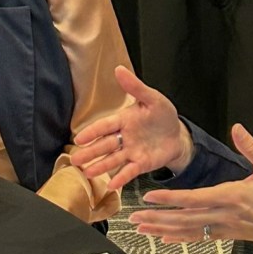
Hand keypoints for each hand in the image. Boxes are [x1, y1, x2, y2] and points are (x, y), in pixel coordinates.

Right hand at [71, 66, 193, 189]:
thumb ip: (135, 87)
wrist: (177, 134)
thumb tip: (119, 69)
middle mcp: (124, 137)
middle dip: (90, 152)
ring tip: (87, 172)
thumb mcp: (152, 98)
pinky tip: (111, 185)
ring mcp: (131, 151)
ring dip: (100, 166)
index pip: (105, 126)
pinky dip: (121, 178)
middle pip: (104, 145)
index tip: (79, 138)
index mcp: (124, 120)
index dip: (92, 132)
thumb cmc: (163, 115)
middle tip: (75, 159)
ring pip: (113, 159)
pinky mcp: (141, 164)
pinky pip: (129, 171)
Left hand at [130, 124, 252, 250]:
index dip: (170, 198)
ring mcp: (225, 227)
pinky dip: (181, 238)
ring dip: (163, 230)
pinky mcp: (228, 235)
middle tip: (133, 218)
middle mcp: (224, 215)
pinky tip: (166, 239)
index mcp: (232, 196)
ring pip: (188, 231)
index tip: (149, 196)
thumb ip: (251, 147)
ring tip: (142, 228)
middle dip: (157, 219)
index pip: (194, 198)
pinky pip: (200, 238)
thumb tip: (236, 128)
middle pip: (184, 219)